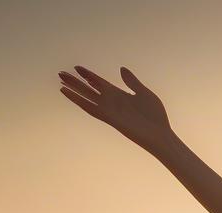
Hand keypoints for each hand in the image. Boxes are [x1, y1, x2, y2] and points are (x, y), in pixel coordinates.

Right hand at [58, 65, 174, 153]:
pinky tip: (70, 94)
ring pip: (87, 98)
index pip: (99, 83)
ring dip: (74, 90)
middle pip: (89, 90)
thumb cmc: (156, 117)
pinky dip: (79, 101)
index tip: (77, 68)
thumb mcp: (144, 93)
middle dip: (76, 82)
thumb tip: (121, 69)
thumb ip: (132, 81)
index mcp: (119, 94)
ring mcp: (110, 111)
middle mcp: (112, 102)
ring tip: (61, 82)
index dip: (88, 75)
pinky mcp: (110, 118)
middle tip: (61, 73)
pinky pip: (91, 108)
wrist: (161, 135)